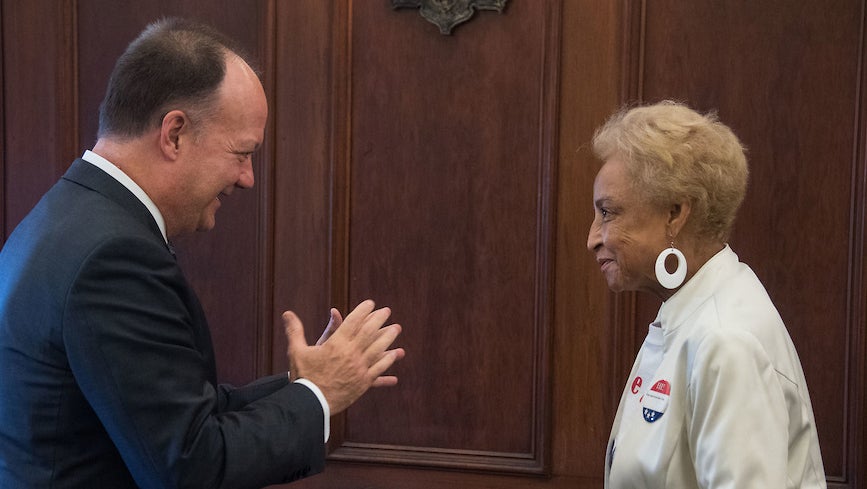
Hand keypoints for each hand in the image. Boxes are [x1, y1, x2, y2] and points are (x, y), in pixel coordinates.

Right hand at [283, 300, 404, 414]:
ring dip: (388, 337)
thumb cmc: (303, 376)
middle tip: (387, 311)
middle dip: (379, 319)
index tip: (370, 303)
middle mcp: (351, 354)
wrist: (310, 403)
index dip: (363, 310)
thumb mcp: (296, 351)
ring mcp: (359, 368)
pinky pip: (379, 369)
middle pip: (370, 332)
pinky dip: (388, 360)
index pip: (353, 321)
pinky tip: (395, 355)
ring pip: (379, 349)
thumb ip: (295, 330)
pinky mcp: (363, 383)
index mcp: (336, 344)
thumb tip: (287, 313)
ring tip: (396, 328)